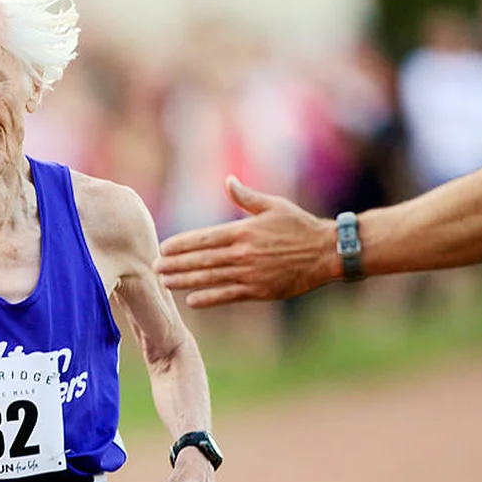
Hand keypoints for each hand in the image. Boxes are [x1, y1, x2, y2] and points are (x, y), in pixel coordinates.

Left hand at [155, 177, 339, 305]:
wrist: (327, 252)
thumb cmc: (300, 226)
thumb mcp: (273, 206)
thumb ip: (246, 197)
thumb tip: (228, 180)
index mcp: (242, 231)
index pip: (203, 238)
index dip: (181, 244)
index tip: (163, 247)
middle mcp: (242, 253)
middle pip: (201, 260)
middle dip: (175, 264)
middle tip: (154, 268)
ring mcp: (250, 274)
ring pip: (210, 278)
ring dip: (185, 281)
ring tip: (166, 282)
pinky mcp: (259, 290)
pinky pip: (228, 295)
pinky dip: (209, 298)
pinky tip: (192, 300)